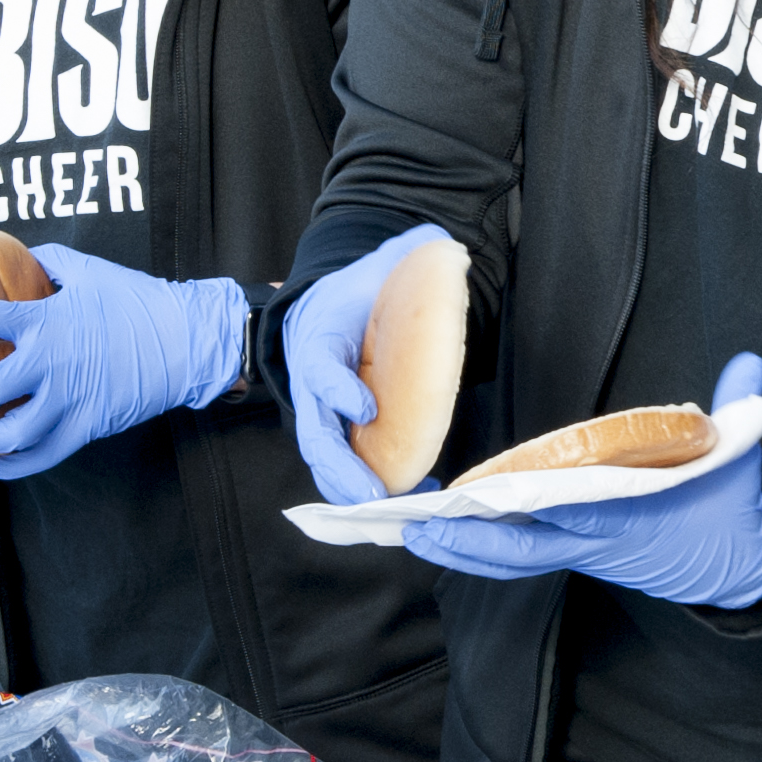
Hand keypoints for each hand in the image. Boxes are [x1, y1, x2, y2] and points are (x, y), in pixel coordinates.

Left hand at [0, 243, 246, 479]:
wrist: (187, 341)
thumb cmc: (138, 301)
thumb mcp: (90, 269)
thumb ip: (46, 261)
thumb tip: (13, 254)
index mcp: (46, 321)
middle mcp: (51, 365)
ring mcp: (69, 401)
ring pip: (6, 434)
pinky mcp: (86, 428)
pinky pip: (41, 456)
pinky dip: (13, 465)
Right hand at [279, 225, 454, 505]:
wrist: (327, 300)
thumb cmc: (359, 286)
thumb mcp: (383, 260)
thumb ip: (414, 253)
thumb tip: (452, 251)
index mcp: (317, 335)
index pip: (320, 367)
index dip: (340, 391)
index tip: (368, 409)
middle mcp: (309, 379)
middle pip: (315, 432)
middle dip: (341, 467)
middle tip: (374, 495)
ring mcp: (317, 409)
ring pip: (323, 458)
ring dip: (351, 488)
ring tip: (389, 510)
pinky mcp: (333, 427)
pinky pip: (340, 461)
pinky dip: (362, 485)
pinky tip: (403, 497)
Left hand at [411, 354, 761, 608]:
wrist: (738, 568)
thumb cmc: (731, 511)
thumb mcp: (740, 458)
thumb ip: (737, 406)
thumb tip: (749, 364)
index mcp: (633, 515)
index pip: (577, 509)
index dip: (527, 504)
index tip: (484, 493)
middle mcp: (600, 541)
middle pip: (524, 549)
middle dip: (468, 541)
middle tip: (417, 525)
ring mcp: (586, 552)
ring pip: (515, 558)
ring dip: (464, 549)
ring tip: (418, 530)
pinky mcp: (579, 554)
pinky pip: (523, 556)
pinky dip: (485, 548)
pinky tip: (451, 532)